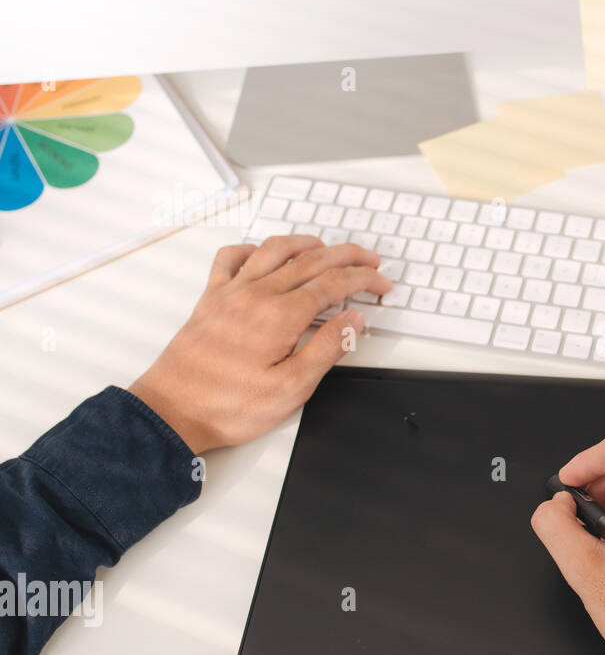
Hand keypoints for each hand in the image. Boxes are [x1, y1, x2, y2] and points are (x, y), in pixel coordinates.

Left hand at [129, 236, 391, 453]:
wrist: (172, 411)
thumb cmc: (230, 407)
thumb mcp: (292, 388)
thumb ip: (326, 349)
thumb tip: (353, 320)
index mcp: (281, 316)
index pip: (334, 284)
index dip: (363, 280)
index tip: (381, 284)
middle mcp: (256, 294)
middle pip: (311, 260)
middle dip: (347, 256)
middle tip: (370, 261)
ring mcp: (230, 293)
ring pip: (275, 250)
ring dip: (306, 243)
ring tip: (327, 247)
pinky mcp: (210, 299)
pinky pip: (231, 258)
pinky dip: (253, 249)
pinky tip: (265, 255)